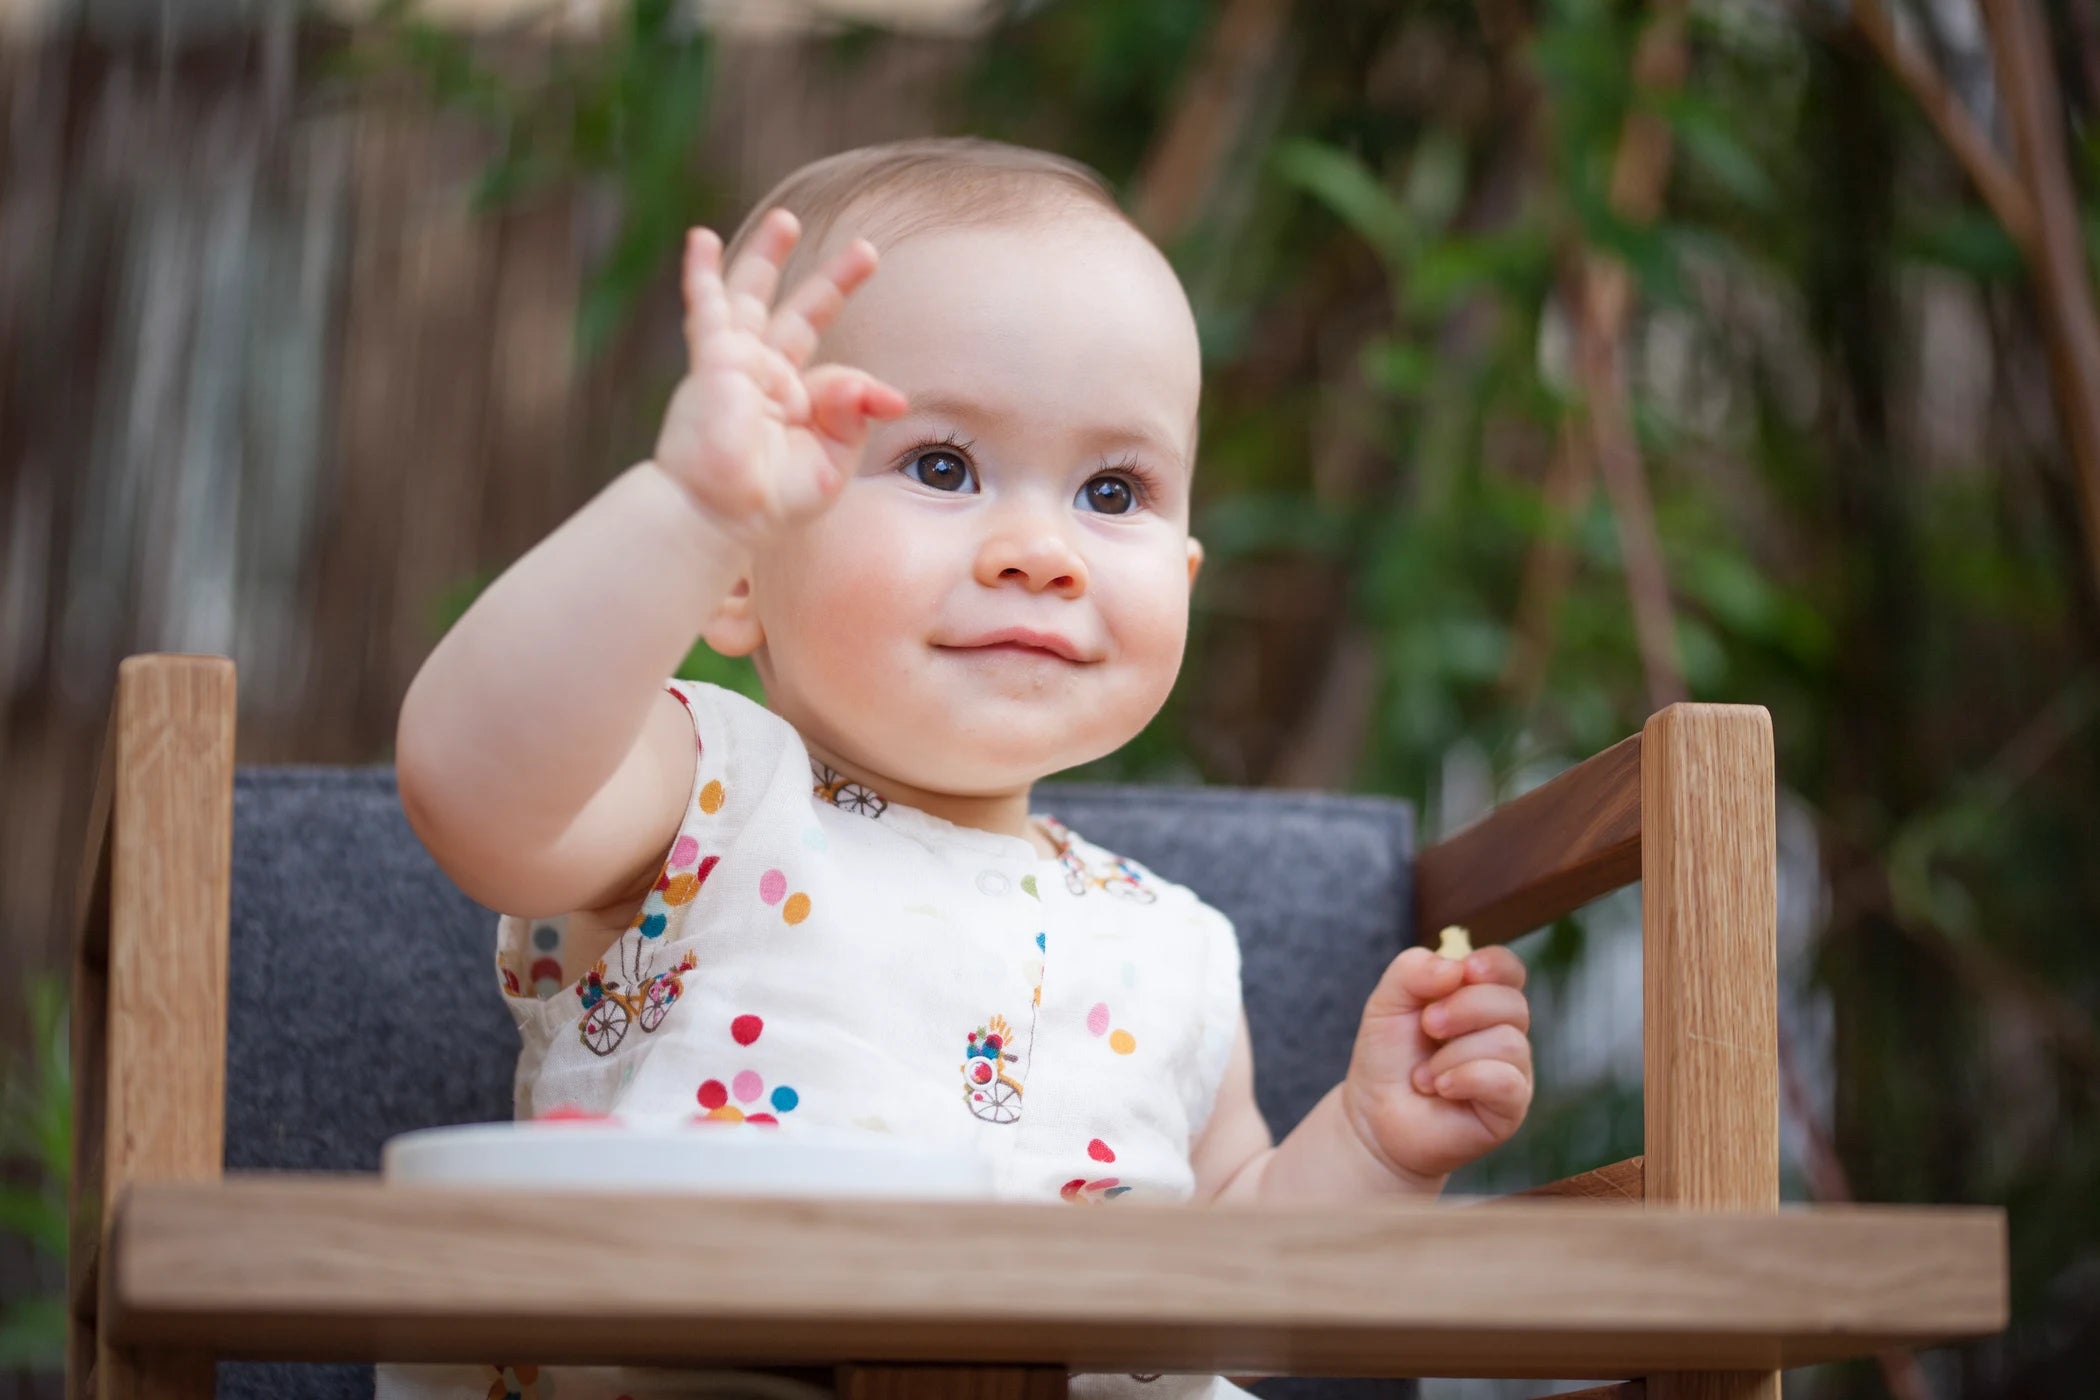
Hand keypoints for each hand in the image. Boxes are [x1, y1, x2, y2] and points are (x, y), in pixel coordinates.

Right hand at [652, 208, 908, 547]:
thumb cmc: (771, 500)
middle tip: (866, 250)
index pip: (834, 370)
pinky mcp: (712, 359)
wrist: (720, 516)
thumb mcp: (831, 463)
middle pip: (801, 314)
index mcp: (796, 402)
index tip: (894, 400)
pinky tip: (700, 240)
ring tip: (786, 221)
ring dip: (766, 257)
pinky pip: (707, 307)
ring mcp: (737, 363)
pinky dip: (702, 273)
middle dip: (833, 283)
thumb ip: (855, 419)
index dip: (861, 384)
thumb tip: (890, 393)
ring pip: (752, 297)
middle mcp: (766, 375)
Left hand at [1340, 944, 1533, 1185]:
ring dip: (1454, 1053)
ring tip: (1424, 1074)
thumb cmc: (1388, 1058)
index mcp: (1480, 1000)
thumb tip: (1456, 967)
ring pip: (1509, 1041)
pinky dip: (1466, 1077)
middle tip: (1427, 1026)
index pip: (1509, 971)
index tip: (1466, 969)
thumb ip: (1413, 971)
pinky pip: (1506, 1080)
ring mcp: (1512, 1071)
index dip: (1494, 965)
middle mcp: (1504, 1032)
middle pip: (1512, 1002)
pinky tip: (1440, 1088)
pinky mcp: (1511, 1107)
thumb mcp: (1387, 1002)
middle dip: (1464, 1008)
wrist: (1376, 1117)